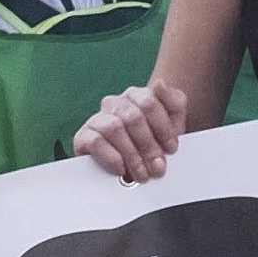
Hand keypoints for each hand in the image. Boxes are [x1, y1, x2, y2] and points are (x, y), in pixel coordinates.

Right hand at [75, 81, 189, 182]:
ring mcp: (97, 119)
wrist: (136, 164)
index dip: (163, 128)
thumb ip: (173, 101)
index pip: (148, 103)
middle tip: (157, 167)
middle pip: (132, 117)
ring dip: (131, 155)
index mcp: (137, 95)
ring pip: (114, 128)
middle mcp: (115, 103)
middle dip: (148, 146)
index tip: (171, 148)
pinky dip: (111, 157)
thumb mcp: (174, 122)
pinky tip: (121, 169)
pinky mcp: (83, 137)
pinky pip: (95, 142)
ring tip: (141, 173)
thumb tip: (159, 83)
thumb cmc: (156, 141)